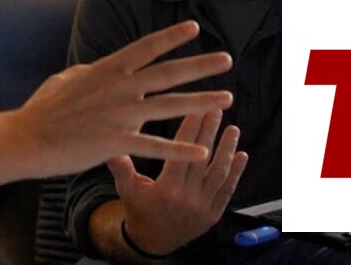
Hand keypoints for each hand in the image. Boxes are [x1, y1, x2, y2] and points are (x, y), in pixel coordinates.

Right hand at [14, 21, 233, 175]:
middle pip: (168, 73)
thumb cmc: (42, 109)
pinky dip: (180, 149)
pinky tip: (202, 151)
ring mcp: (119, 114)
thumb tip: (99, 66)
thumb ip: (88, 71)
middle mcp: (118, 88)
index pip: (146, 48)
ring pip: (170, 106)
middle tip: (227, 58)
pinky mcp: (116, 141)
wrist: (27, 138)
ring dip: (202, 102)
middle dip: (200, 65)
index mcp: (106, 69)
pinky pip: (155, 146)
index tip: (194, 27)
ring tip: (227, 99)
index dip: (171, 36)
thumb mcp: (66, 78)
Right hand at [110, 110, 247, 255]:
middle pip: (202, 159)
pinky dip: (236, 172)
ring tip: (232, 129)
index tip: (198, 109)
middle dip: (210, 132)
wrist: (152, 241)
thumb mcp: (126, 189)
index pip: (182, 153)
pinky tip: (242, 155)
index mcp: (166, 190)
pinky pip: (227, 191)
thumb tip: (108, 144)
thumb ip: (120, 166)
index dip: (192, 129)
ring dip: (227, 149)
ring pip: (219, 174)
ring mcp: (203, 207)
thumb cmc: (138, 210)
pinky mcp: (213, 214)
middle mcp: (187, 198)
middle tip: (216, 110)